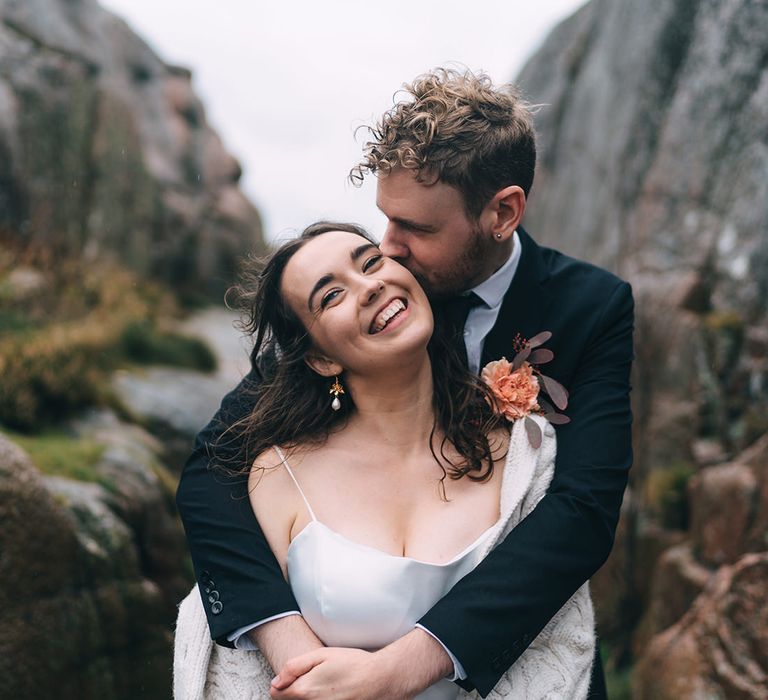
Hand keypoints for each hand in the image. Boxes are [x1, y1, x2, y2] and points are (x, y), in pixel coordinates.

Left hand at [270, 647, 412, 699]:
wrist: (380, 679)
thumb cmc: (353, 664)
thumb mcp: (322, 655)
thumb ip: (294, 667)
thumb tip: (276, 682)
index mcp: (305, 690)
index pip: (276, 694)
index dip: (282, 683)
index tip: (294, 677)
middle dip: (294, 692)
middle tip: (312, 680)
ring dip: (307, 698)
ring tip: (323, 687)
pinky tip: (331, 695)